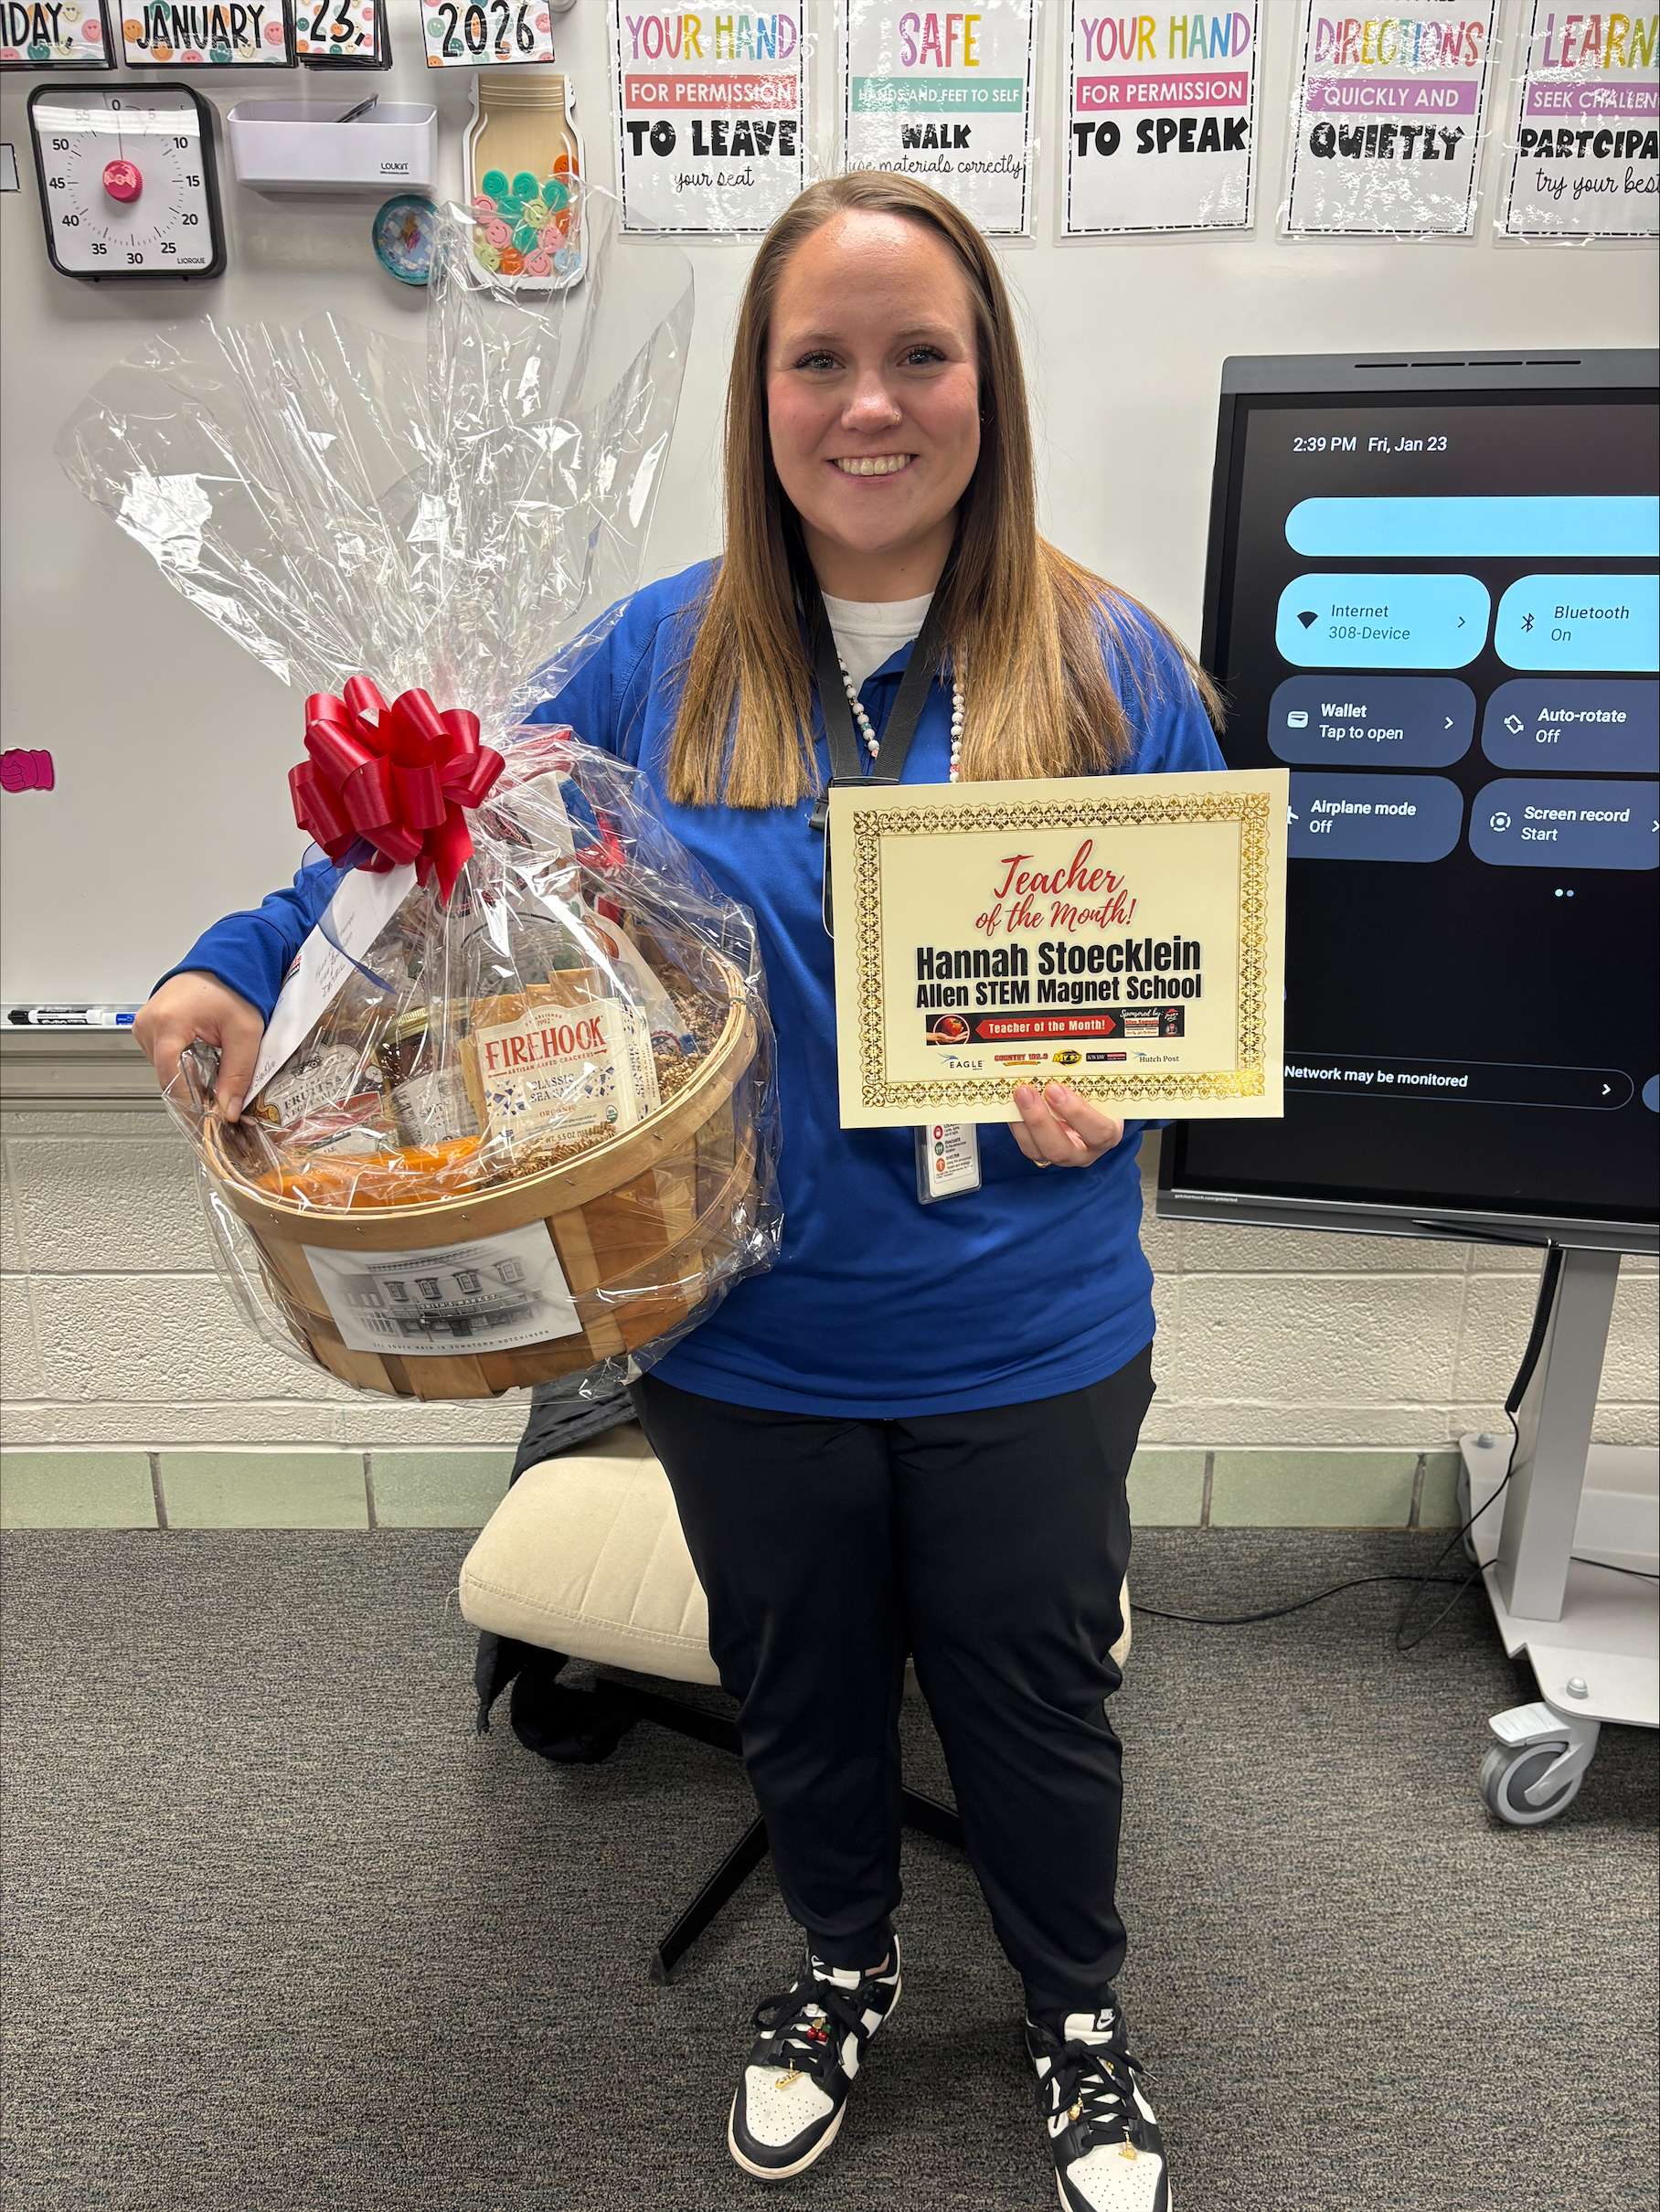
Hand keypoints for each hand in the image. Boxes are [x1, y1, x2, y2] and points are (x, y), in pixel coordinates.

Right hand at [133, 972, 264, 1119]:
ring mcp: (145, 1022)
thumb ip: (237, 1075)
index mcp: (168, 1023)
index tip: (208, 1118)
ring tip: (214, 1065)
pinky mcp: (149, 1023)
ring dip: (188, 1074)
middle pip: (166, 1075)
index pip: (170, 1078)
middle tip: (220, 1095)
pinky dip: (182, 1061)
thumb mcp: (245, 1034)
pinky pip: (162, 1054)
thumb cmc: (235, 986)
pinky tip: (201, 1054)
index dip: (190, 1103)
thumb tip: (228, 1108)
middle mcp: (149, 1022)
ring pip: (164, 1067)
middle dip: (194, 1089)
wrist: (227, 961)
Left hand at [1009, 1081, 1123, 1169]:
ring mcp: (1062, 1155)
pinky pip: (1027, 1145)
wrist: (1093, 1108)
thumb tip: (1063, 1056)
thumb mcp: (1098, 1087)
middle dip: (1040, 1120)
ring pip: (1039, 1151)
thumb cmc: (1098, 1096)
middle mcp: (1085, 1152)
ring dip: (1024, 1121)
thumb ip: (1085, 1078)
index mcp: (1108, 1134)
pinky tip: (1012, 1105)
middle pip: (1062, 1150)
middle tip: (1027, 1092)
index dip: (1077, 1112)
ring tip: (1018, 1094)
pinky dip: (1017, 1124)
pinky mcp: (1043, 1153)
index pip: (1099, 1132)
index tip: (1057, 1089)